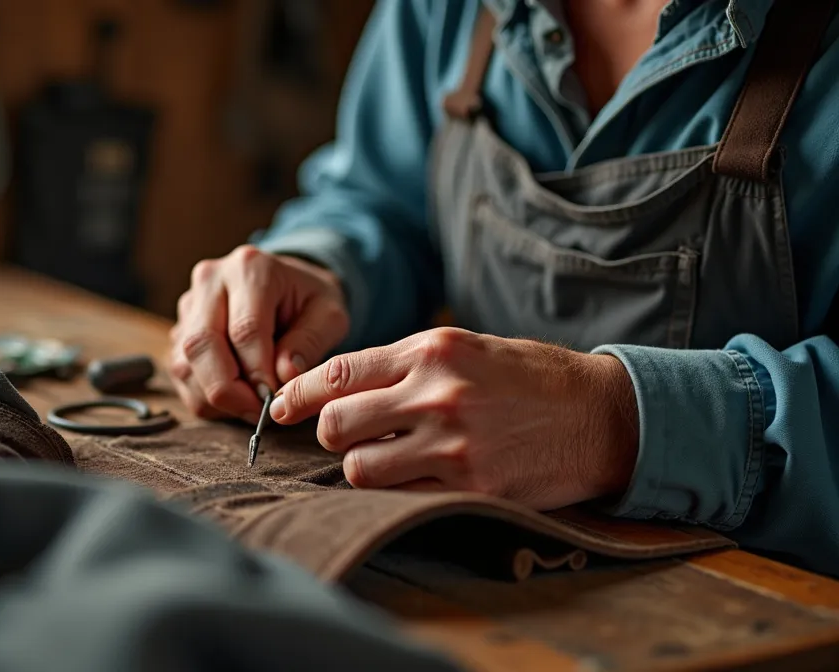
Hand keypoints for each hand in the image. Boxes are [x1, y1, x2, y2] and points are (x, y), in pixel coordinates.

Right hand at [169, 245, 349, 423]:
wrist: (287, 287)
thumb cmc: (308, 302)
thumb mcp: (329, 315)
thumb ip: (310, 342)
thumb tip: (283, 376)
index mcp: (250, 269)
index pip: (245, 330)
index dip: (258, 373)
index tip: (276, 399)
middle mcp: (211, 280)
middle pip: (202, 345)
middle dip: (229, 390)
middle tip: (258, 413)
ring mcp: (189, 306)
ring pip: (185, 364)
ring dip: (216, 398)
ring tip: (250, 406)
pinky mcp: (179, 330)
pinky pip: (181, 375)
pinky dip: (205, 398)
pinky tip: (235, 398)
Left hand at [269, 327, 639, 509]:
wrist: (603, 416)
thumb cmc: (530, 378)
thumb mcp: (468, 348)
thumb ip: (405, 364)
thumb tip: (341, 386)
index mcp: (432, 351)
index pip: (339, 372)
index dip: (299, 393)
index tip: (282, 407)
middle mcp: (436, 393)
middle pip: (337, 423)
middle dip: (329, 434)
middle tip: (343, 437)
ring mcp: (453, 442)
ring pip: (360, 467)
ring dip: (360, 467)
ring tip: (382, 459)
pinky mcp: (471, 484)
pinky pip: (400, 495)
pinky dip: (393, 491)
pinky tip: (409, 480)